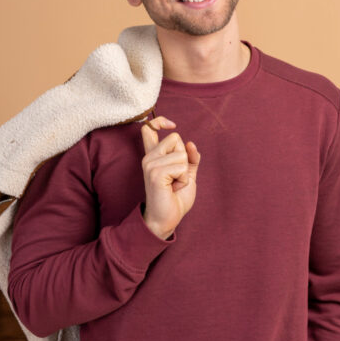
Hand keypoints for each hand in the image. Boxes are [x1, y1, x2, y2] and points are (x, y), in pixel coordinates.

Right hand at [140, 115, 200, 239]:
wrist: (167, 219)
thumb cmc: (176, 198)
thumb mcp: (188, 175)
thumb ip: (191, 158)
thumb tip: (191, 143)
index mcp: (154, 156)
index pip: (149, 129)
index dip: (160, 121)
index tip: (171, 124)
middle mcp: (149, 158)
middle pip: (176, 139)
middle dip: (184, 158)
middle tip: (176, 177)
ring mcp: (150, 165)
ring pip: (181, 154)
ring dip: (185, 172)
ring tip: (174, 184)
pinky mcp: (155, 173)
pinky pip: (181, 166)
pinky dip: (183, 179)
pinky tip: (174, 188)